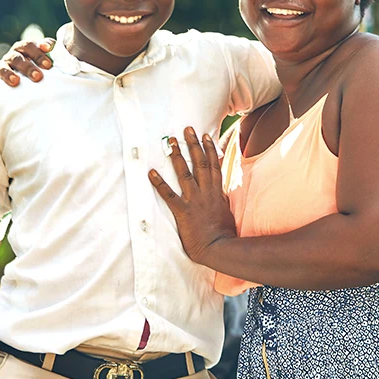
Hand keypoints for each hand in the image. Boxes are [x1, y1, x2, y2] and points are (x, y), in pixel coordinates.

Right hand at [0, 38, 54, 87]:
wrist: (30, 77)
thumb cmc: (40, 64)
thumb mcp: (45, 55)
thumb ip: (48, 47)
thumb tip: (48, 46)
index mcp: (23, 47)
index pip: (29, 46)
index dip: (38, 53)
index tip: (48, 64)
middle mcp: (12, 55)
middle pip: (17, 58)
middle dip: (28, 67)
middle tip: (38, 77)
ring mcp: (3, 66)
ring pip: (1, 67)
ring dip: (8, 74)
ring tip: (15, 82)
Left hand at [148, 127, 236, 264]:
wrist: (220, 248)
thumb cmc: (224, 234)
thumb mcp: (226, 212)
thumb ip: (222, 200)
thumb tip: (221, 192)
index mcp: (217, 192)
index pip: (215, 165)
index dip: (210, 149)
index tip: (206, 135)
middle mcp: (206, 192)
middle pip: (201, 163)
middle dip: (193, 145)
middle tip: (187, 130)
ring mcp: (194, 200)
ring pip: (185, 173)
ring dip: (177, 156)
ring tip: (170, 142)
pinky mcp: (183, 211)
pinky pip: (169, 195)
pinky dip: (159, 183)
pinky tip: (151, 172)